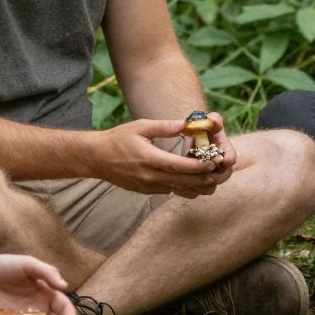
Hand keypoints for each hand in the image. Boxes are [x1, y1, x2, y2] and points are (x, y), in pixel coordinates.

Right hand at [93, 119, 226, 197]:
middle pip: (182, 181)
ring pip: (177, 189)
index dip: (198, 166)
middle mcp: (149, 176)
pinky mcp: (145, 191)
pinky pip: (168, 191)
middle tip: (217, 173)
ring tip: (210, 179)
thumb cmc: (118, 138)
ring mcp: (147, 186)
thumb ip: (164, 126)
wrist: (96, 158)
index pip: (178, 166)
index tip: (212, 163)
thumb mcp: (140, 126)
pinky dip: (181, 187)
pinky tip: (193, 182)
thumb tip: (186, 123)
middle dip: (202, 178)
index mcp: (148, 158)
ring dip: (194, 186)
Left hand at [182, 109, 236, 185]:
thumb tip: (214, 120)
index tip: (217, 159)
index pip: (230, 158)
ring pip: (209, 189)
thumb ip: (213, 120)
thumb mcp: (207, 121)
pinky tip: (175, 186)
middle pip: (220, 178)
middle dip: (208, 177)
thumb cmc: (202, 128)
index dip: (226, 160)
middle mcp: (222, 168)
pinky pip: (197, 193)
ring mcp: (212, 178)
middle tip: (193, 173)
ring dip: (196, 186)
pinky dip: (187, 191)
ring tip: (182, 181)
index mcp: (226, 151)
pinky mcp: (201, 186)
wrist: (194, 137)